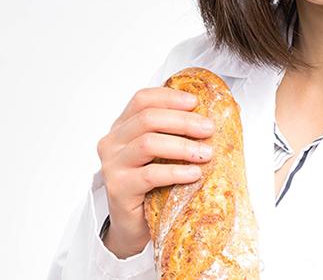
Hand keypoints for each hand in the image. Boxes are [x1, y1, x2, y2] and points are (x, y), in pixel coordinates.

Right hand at [96, 86, 215, 258]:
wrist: (133, 225)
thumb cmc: (151, 185)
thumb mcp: (160, 153)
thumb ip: (172, 133)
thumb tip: (209, 118)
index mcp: (122, 127)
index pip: (142, 100)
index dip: (169, 97)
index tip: (195, 102)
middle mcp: (112, 142)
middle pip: (148, 118)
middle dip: (183, 121)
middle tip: (208, 129)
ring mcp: (112, 165)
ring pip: (148, 143)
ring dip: (182, 146)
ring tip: (206, 154)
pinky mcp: (119, 188)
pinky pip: (150, 175)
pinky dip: (176, 172)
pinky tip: (194, 174)